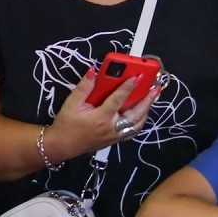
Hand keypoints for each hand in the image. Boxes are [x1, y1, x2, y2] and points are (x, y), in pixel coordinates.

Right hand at [45, 68, 160, 159]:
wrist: (62, 146)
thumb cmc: (66, 124)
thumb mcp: (71, 104)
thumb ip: (83, 87)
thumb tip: (92, 71)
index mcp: (100, 118)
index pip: (118, 100)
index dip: (128, 87)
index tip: (138, 76)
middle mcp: (111, 128)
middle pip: (135, 114)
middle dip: (147, 101)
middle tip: (155, 88)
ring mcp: (115, 136)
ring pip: (137, 124)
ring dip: (146, 111)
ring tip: (152, 98)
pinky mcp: (115, 140)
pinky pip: (132, 131)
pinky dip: (140, 120)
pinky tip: (143, 112)